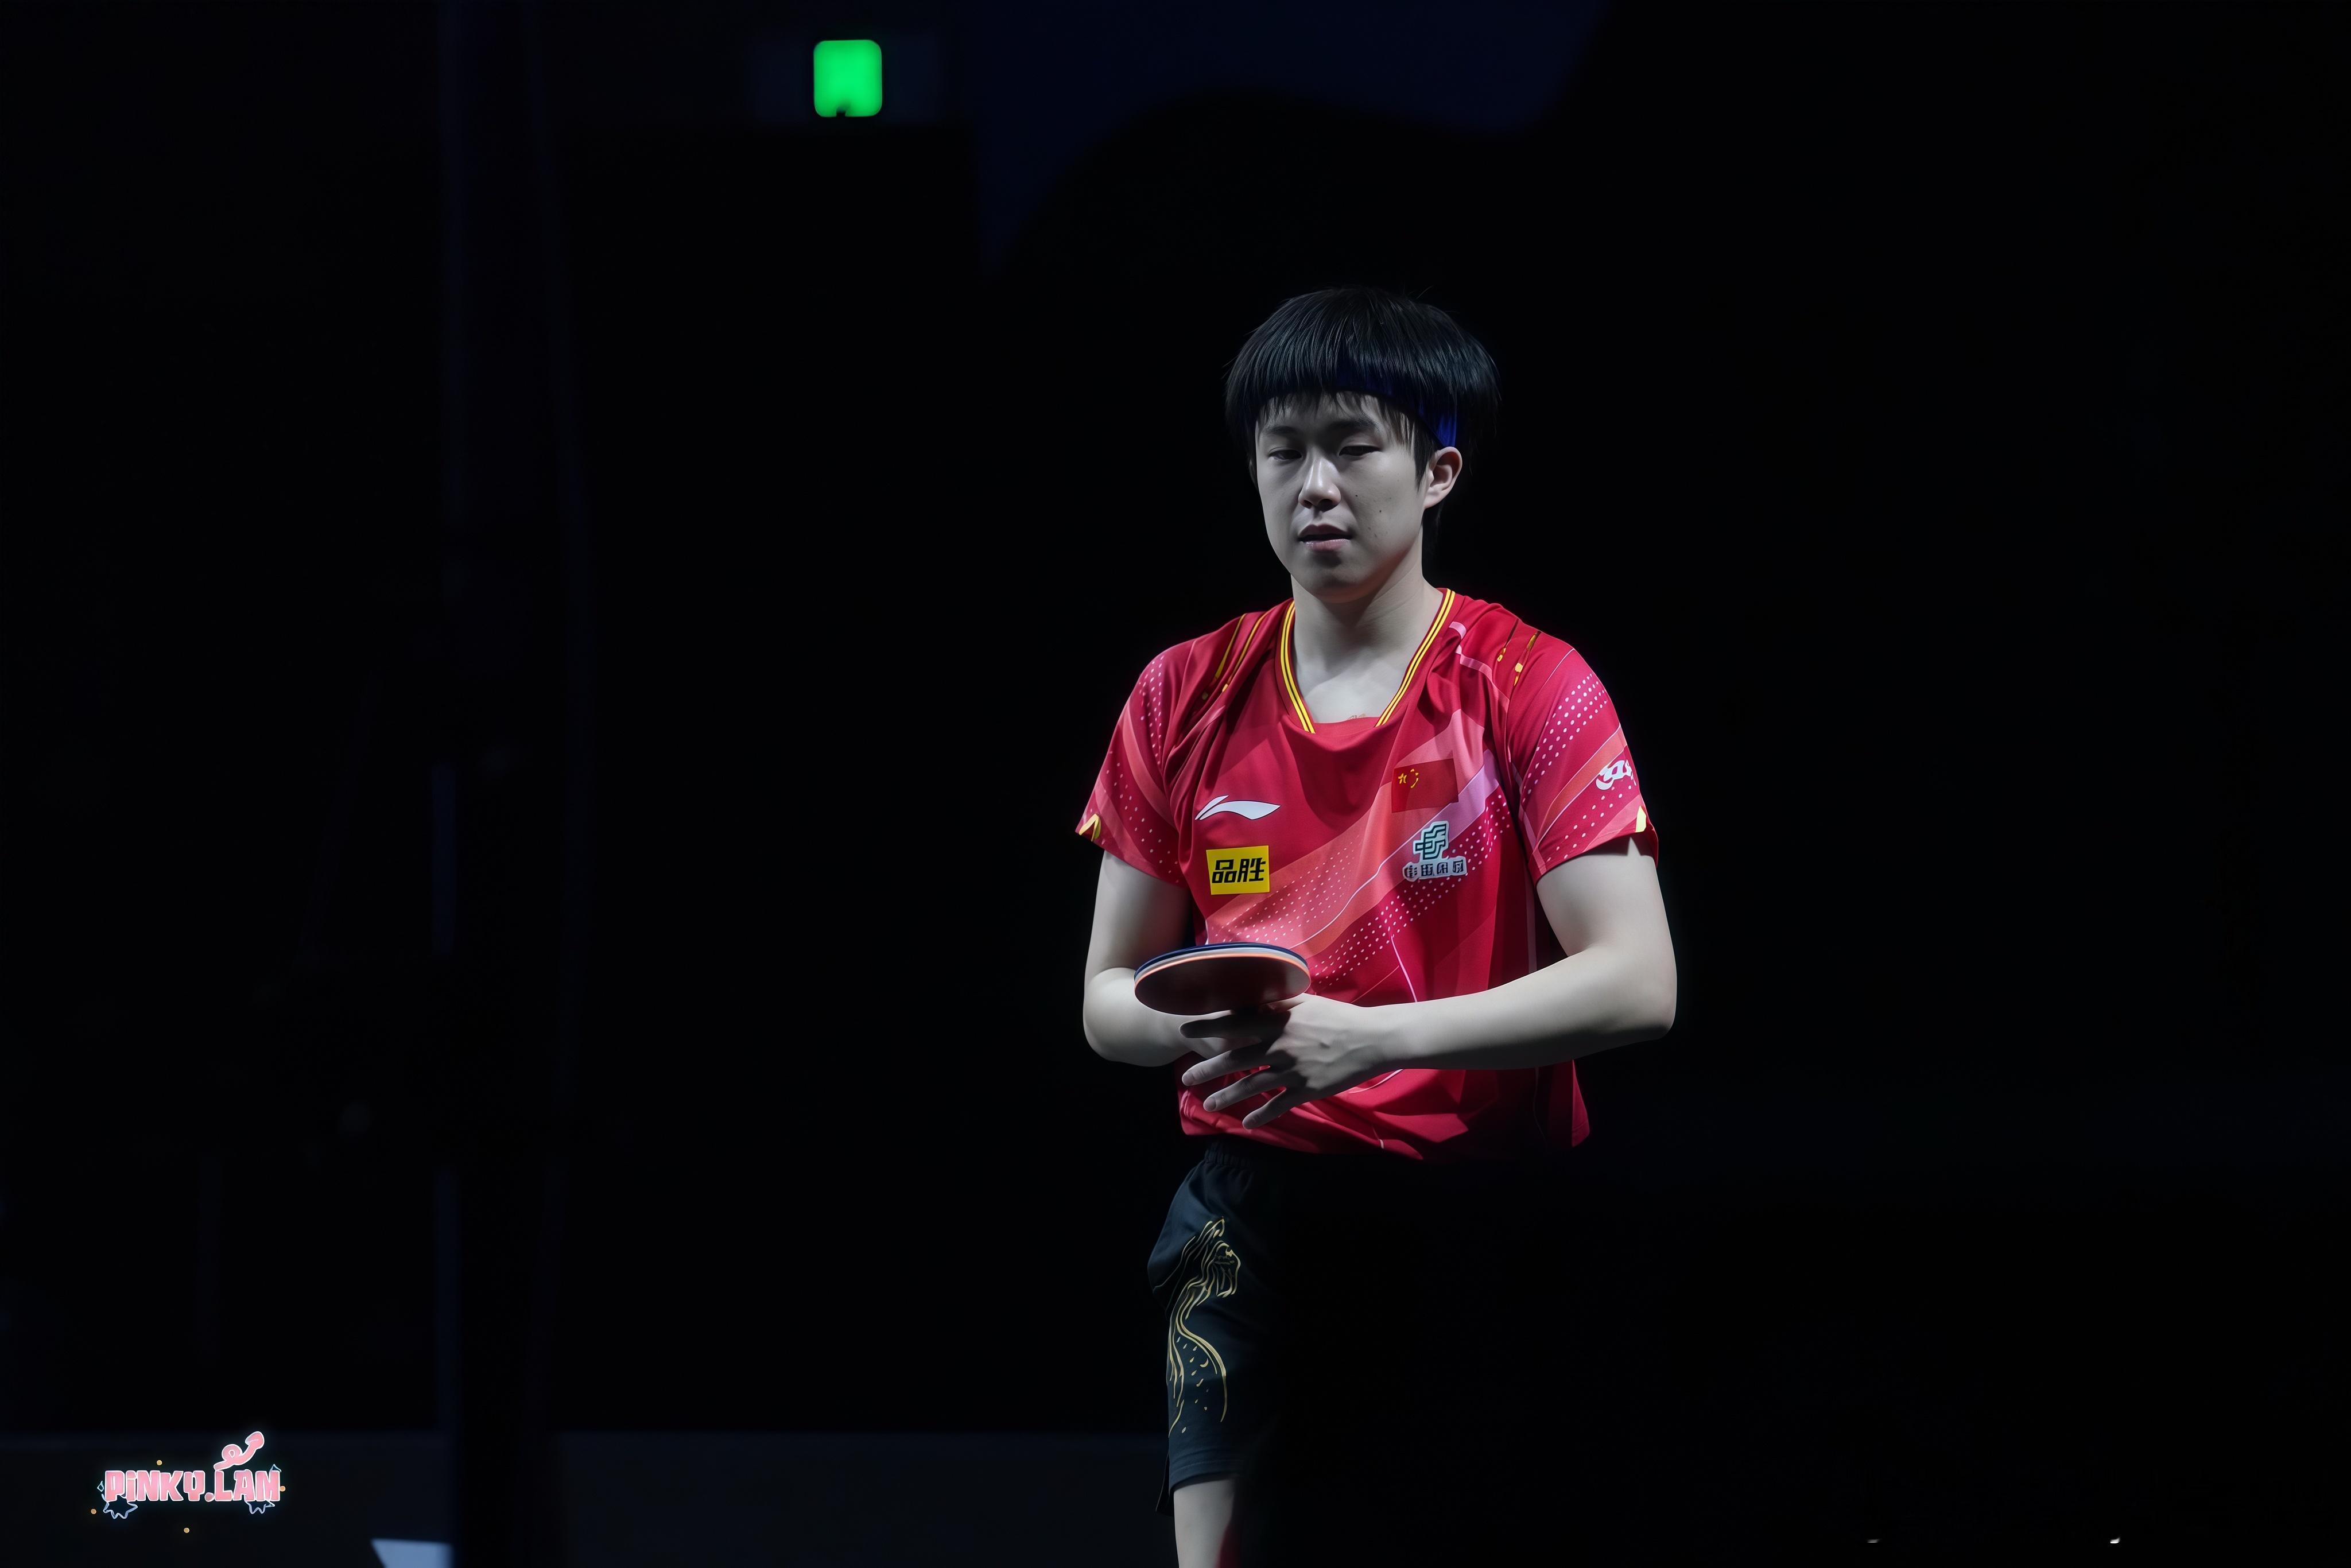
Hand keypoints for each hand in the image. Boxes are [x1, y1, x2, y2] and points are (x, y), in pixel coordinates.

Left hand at [1177, 994, 1395, 1128]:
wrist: (1371, 1040)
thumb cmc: (1339, 1017)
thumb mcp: (1306, 1002)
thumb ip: (1278, 1003)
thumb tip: (1255, 996)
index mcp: (1278, 1022)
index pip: (1234, 1023)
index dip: (1207, 1027)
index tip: (1185, 1030)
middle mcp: (1280, 1047)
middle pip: (1236, 1059)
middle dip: (1208, 1070)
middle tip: (1186, 1079)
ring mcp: (1292, 1071)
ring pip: (1252, 1086)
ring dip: (1227, 1097)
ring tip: (1209, 1105)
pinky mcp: (1306, 1090)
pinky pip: (1278, 1105)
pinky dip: (1260, 1115)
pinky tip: (1246, 1123)